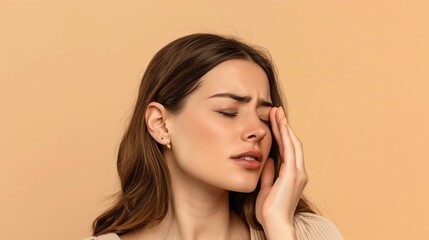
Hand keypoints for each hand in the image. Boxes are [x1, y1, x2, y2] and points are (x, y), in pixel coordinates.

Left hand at [255, 107, 308, 235]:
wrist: (274, 223)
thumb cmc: (269, 210)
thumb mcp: (266, 187)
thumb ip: (269, 173)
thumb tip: (269, 160)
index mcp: (292, 175)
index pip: (287, 149)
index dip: (281, 134)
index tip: (275, 121)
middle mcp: (298, 172)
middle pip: (292, 142)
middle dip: (284, 125)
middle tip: (276, 111)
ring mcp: (297, 172)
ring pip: (292, 143)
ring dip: (284, 127)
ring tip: (276, 112)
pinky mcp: (292, 174)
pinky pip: (289, 150)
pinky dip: (284, 136)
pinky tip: (279, 126)